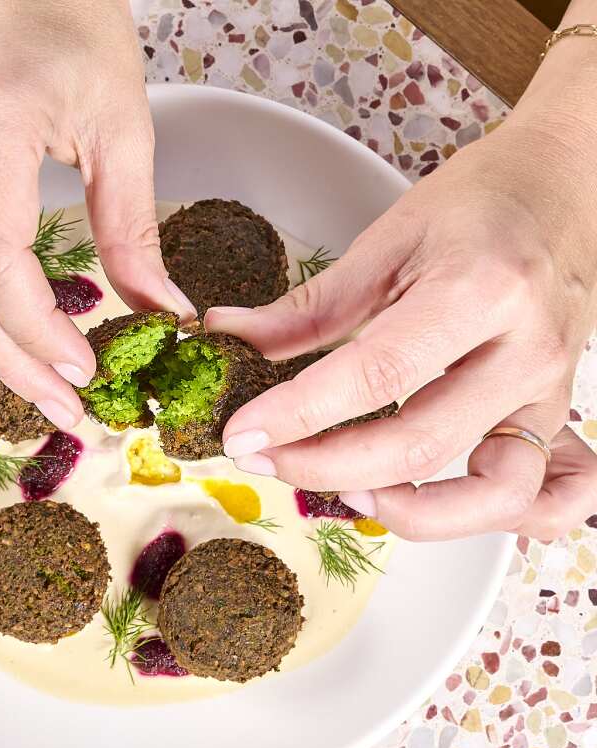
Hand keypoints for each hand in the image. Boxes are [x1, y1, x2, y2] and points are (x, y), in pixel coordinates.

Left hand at [205, 116, 596, 541]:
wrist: (570, 182)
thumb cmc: (482, 201)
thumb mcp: (386, 240)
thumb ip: (307, 306)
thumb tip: (230, 337)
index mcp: (479, 291)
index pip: (376, 374)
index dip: (297, 415)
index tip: (242, 434)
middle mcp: (525, 349)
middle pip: (421, 443)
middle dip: (326, 466)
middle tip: (265, 460)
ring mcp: (550, 390)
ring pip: (497, 493)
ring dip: (412, 513)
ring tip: (345, 493)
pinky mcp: (558, 414)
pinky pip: (551, 497)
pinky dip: (496, 519)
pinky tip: (431, 507)